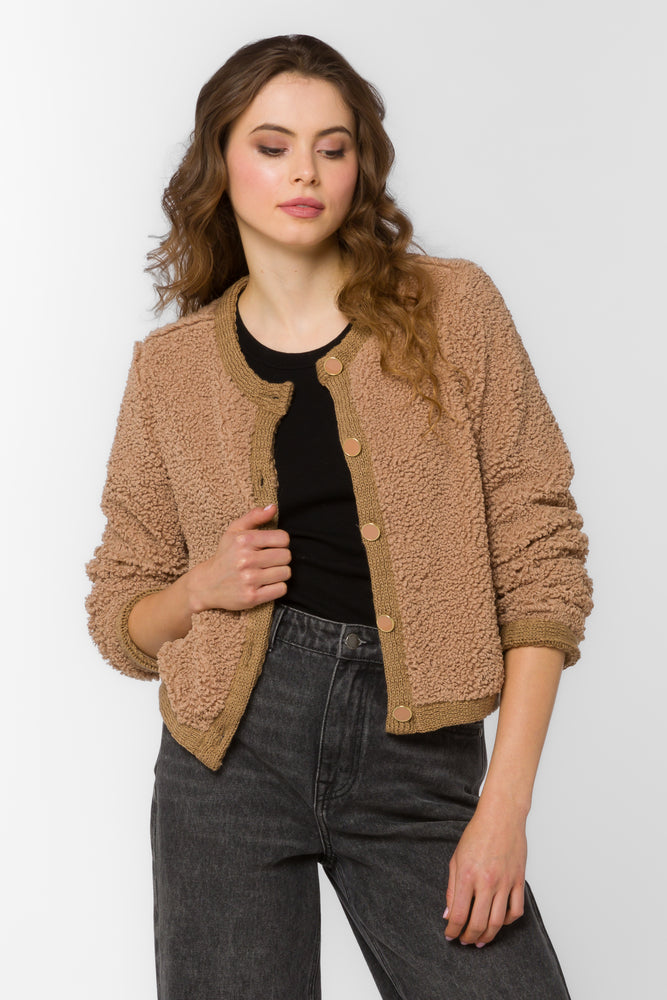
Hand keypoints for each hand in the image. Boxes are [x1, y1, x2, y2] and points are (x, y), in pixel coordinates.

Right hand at [188, 504, 290, 611]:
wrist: (207, 584)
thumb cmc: (225, 555)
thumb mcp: (234, 531)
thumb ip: (254, 516)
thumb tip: (273, 507)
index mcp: (244, 540)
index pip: (283, 538)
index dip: (280, 542)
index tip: (271, 546)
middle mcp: (246, 560)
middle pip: (286, 556)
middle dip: (280, 558)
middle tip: (269, 561)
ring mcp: (249, 579)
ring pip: (286, 573)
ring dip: (279, 573)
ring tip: (267, 572)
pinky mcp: (252, 597)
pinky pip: (281, 589)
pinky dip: (277, 587)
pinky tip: (266, 584)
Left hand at [443, 798, 526, 946]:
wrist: (501, 817)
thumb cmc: (477, 834)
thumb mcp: (456, 859)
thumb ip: (452, 888)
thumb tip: (448, 914)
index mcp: (467, 876)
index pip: (459, 915)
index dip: (453, 930)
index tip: (450, 935)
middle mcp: (487, 882)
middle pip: (478, 924)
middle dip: (469, 938)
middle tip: (464, 941)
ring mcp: (505, 883)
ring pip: (498, 922)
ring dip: (488, 936)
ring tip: (480, 940)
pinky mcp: (519, 881)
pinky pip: (516, 910)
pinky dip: (508, 922)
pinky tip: (499, 922)